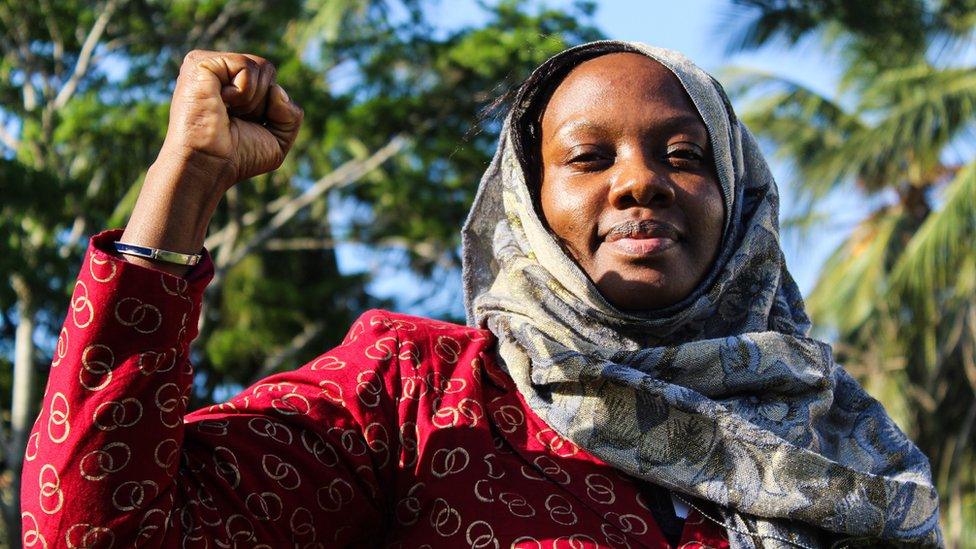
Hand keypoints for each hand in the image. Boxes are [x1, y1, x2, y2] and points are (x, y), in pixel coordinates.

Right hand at [164, 50, 303, 188]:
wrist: (209, 164)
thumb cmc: (238, 156)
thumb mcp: (278, 139)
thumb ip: (292, 114)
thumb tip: (276, 89)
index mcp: (233, 85)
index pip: (271, 81)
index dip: (270, 108)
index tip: (245, 125)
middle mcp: (219, 71)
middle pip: (268, 70)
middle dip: (262, 103)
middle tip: (235, 119)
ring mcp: (209, 64)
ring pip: (261, 67)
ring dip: (252, 101)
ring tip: (227, 112)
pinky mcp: (201, 62)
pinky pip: (247, 66)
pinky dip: (244, 92)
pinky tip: (221, 102)